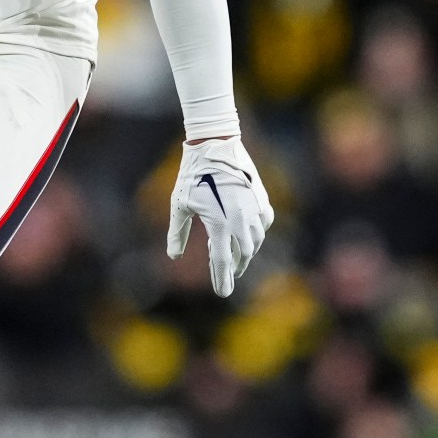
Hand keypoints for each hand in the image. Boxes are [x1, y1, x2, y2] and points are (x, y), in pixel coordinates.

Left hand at [166, 134, 273, 296]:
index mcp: (220, 224)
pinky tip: (249, 235)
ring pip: (255, 241)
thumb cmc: (193, 174)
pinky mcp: (260, 198)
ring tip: (236, 258)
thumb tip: (174, 255)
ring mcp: (253, 209)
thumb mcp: (179, 204)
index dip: (223, 279)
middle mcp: (240, 220)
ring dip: (246, 252)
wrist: (216, 144)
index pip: (223, 261)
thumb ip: (177, 232)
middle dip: (234, 267)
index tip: (223, 293)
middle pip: (242, 254)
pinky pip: (263, 223)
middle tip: (225, 274)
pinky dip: (257, 233)